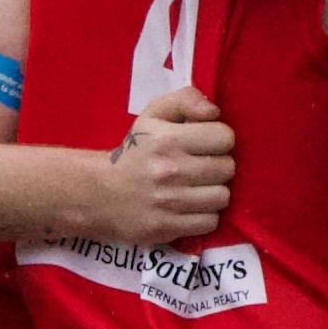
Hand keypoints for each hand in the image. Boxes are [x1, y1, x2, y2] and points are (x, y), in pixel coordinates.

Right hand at [84, 87, 234, 244]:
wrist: (100, 193)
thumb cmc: (135, 152)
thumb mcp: (154, 116)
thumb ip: (186, 100)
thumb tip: (215, 111)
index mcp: (168, 139)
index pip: (224, 137)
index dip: (218, 139)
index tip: (205, 144)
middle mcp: (170, 170)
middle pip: (227, 168)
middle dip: (218, 166)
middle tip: (200, 167)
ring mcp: (169, 202)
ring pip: (222, 197)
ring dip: (213, 192)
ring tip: (195, 188)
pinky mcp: (167, 227)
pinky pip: (210, 222)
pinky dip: (204, 216)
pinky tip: (189, 207)